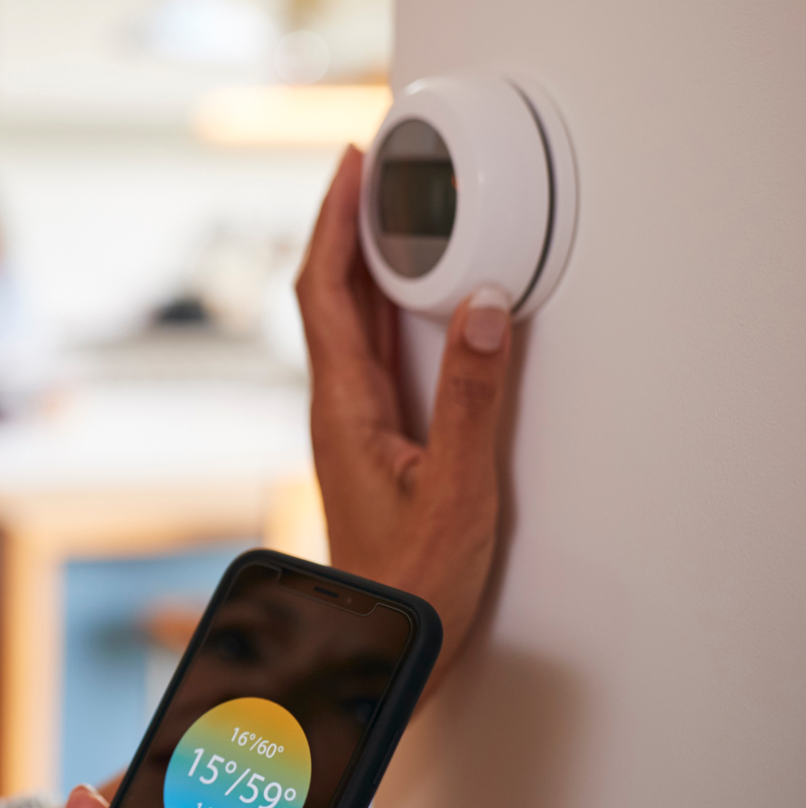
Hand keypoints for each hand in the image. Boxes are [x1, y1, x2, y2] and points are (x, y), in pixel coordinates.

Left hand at [295, 146, 515, 687]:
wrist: (383, 642)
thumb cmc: (411, 583)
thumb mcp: (458, 489)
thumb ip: (474, 399)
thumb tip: (483, 309)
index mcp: (343, 408)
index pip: (324, 292)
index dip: (332, 222)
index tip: (348, 166)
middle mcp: (336, 407)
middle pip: (328, 294)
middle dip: (344, 223)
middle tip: (369, 164)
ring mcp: (350, 422)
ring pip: (348, 321)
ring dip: (363, 260)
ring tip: (388, 206)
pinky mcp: (373, 437)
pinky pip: (372, 350)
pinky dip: (385, 304)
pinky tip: (410, 292)